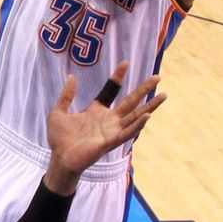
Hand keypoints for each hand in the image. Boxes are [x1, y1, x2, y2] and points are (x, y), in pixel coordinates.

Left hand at [43, 62, 164, 184]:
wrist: (60, 158)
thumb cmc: (59, 138)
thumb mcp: (58, 112)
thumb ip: (66, 96)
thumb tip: (72, 76)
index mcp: (96, 110)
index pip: (111, 90)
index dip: (117, 77)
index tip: (125, 63)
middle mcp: (108, 119)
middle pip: (130, 101)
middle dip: (144, 89)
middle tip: (158, 76)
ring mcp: (112, 130)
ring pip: (135, 116)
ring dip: (150, 106)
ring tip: (164, 95)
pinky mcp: (111, 141)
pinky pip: (127, 132)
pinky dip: (137, 125)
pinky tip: (147, 116)